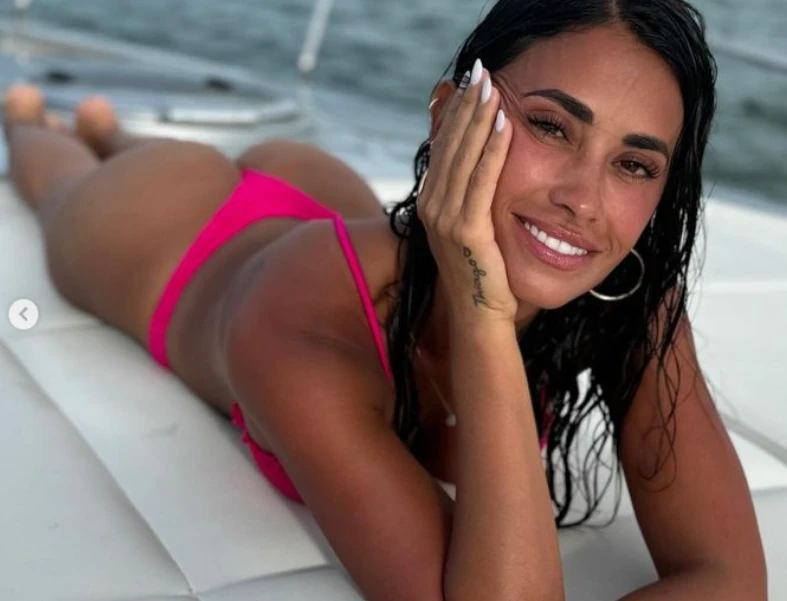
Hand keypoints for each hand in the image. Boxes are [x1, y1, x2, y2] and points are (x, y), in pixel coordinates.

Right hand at [417, 58, 514, 322]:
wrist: (479, 315)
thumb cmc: (481, 272)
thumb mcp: (470, 226)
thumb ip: (469, 193)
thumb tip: (478, 160)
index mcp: (431, 202)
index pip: (443, 147)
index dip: (456, 113)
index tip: (471, 83)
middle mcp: (431, 206)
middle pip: (450, 145)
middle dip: (466, 106)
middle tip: (481, 71)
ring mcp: (444, 219)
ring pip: (463, 158)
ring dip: (479, 119)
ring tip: (492, 87)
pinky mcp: (465, 230)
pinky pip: (482, 182)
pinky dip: (493, 151)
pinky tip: (506, 125)